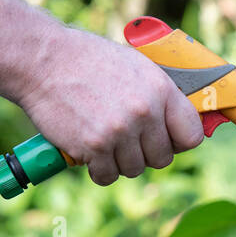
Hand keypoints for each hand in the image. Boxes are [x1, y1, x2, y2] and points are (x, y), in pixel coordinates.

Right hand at [18, 25, 204, 184]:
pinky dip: (99, 171)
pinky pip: (107, 176)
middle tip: (126, 140)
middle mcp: (144, 112)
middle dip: (146, 153)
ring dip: (121, 162)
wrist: (44, 60)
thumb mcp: (135, 66)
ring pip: (135, 169)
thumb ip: (159, 95)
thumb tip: (177, 124)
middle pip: (162, 158)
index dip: (178, 142)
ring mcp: (119, 131)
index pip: (191, 136)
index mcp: (161, 89)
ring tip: (106, 141)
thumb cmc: (89, 60)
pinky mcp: (93, 146)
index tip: (165, 140)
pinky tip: (92, 154)